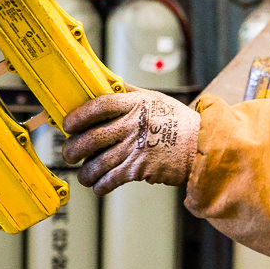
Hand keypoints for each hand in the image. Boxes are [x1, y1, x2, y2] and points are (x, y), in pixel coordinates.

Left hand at [63, 88, 199, 195]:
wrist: (202, 145)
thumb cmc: (177, 121)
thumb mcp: (154, 99)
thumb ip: (129, 93)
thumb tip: (106, 83)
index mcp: (135, 105)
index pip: (99, 106)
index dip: (78, 116)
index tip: (68, 124)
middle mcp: (133, 125)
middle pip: (90, 138)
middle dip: (72, 150)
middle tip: (69, 154)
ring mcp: (135, 149)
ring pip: (96, 164)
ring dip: (85, 172)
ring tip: (84, 174)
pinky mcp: (139, 169)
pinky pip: (109, 180)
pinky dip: (100, 185)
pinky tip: (99, 184)